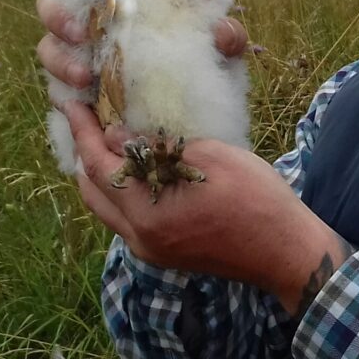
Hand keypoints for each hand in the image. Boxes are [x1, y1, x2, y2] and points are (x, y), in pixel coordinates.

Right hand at [36, 0, 249, 88]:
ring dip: (60, 58)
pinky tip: (81, 100)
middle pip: (54, 2)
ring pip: (50, 44)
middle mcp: (96, 14)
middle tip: (78, 31)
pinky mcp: (79, 83)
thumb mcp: (221, 39)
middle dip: (57, 13)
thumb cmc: (206, 49)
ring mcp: (82, 49)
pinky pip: (57, 85)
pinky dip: (63, 91)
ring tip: (85, 76)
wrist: (201, 96)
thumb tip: (222, 34)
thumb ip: (226, 34)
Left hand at [64, 100, 351, 314]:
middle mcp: (140, 237)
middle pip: (93, 194)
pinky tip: (139, 172)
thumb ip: (160, 147)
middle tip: (90, 123)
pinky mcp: (167, 254)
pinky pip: (128, 220)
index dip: (83, 132)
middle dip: (86, 155)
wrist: (286, 250)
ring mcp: (152, 250)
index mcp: (147, 213)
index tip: (73, 105)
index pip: (98, 166)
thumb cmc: (257, 198)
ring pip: (108, 209)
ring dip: (103, 176)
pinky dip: (123, 193)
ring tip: (110, 143)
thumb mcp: (212, 157)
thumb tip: (118, 135)